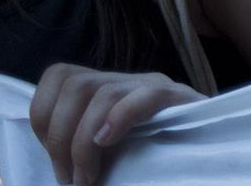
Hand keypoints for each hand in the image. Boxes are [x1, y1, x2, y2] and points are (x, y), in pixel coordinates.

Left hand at [30, 64, 201, 185]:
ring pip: (101, 92)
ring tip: (88, 178)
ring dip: (82, 142)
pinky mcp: (180, 99)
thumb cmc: (151, 161)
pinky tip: (110, 144)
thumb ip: (81, 143)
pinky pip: (145, 96)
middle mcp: (127, 81)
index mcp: (106, 88)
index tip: (52, 157)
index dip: (44, 115)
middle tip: (70, 178)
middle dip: (59, 137)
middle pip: (74, 84)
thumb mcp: (107, 150)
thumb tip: (54, 161)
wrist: (206, 155)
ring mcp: (154, 86)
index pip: (59, 76)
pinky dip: (119, 119)